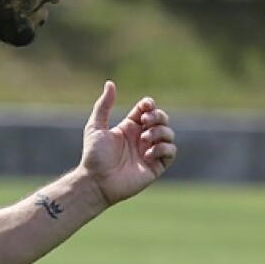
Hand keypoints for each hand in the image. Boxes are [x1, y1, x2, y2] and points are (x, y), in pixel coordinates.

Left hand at [81, 81, 176, 205]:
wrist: (96, 180)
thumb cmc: (94, 155)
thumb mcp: (95, 126)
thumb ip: (103, 105)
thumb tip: (110, 83)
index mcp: (129, 127)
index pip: (147, 110)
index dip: (149, 105)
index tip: (145, 106)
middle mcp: (141, 138)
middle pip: (161, 119)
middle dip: (157, 116)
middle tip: (145, 121)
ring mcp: (150, 151)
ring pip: (169, 134)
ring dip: (160, 132)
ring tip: (144, 139)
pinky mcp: (156, 166)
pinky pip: (170, 151)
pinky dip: (163, 148)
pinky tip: (147, 153)